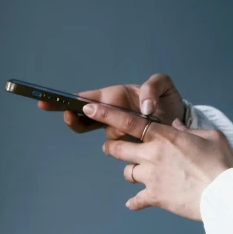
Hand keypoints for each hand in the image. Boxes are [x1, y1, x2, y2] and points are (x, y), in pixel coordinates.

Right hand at [38, 73, 183, 138]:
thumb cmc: (167, 101)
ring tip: (125, 130)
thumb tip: (144, 106)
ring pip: (101, 133)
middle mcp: (111, 113)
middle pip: (83, 117)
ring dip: (111, 132)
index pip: (88, 97)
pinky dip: (118, 146)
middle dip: (73, 116)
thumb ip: (152, 88)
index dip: (69, 99)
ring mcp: (116, 130)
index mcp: (116, 96)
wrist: (179, 124)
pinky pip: (114, 147)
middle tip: (69, 117)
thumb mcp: (164, 86)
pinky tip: (130, 141)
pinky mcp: (125, 144)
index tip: (54, 101)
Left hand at [82, 103, 232, 220]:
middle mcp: (152, 155)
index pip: (128, 121)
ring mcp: (151, 177)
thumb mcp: (209, 137)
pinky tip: (133, 203)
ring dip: (130, 172)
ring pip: (127, 172)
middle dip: (112, 147)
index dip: (106, 114)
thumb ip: (188, 131)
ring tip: (137, 173)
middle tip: (111, 146)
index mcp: (164, 136)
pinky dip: (134, 202)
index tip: (89, 109)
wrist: (223, 193)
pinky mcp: (155, 196)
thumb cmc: (220, 164)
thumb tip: (176, 127)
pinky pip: (136, 200)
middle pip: (118, 149)